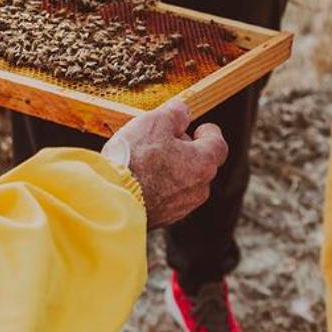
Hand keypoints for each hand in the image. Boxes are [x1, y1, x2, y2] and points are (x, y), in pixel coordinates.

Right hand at [102, 101, 228, 229]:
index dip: (208, 133)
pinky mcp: (164, 219)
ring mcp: (182, 207)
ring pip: (184, 182)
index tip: (198, 127)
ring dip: (171, 170)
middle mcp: (199, 188)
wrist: (112, 199)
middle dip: (185, 150)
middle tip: (161, 140)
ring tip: (145, 161)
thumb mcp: (155, 122)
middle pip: (200, 163)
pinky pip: (167, 197)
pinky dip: (159, 187)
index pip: (219, 145)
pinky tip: (138, 179)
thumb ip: (174, 114)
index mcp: (203, 163)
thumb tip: (182, 112)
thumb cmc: (136, 159)